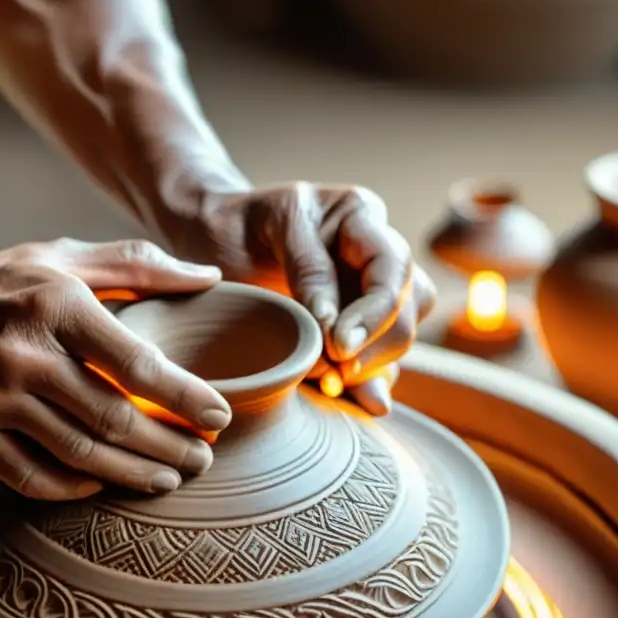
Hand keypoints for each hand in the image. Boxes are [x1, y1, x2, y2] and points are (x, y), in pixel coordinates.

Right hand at [0, 238, 231, 500]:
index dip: (185, 397)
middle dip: (169, 446)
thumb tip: (209, 278)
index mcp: (54, 304)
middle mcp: (23, 354)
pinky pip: (33, 476)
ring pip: (79, 454)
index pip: (135, 362)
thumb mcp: (59, 258)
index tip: (220, 417)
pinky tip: (104, 484)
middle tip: (204, 460)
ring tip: (169, 478)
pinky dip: (75, 486)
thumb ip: (136, 265)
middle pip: (114, 418)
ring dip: (133, 473)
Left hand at [186, 182, 435, 414]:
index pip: (393, 269)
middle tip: (333, 373)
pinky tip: (351, 401)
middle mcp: (376, 254)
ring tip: (332, 384)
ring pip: (401, 336)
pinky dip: (366, 384)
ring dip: (373, 368)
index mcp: (361, 217)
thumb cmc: (235, 225)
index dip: (375, 313)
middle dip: (375, 347)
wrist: (209, 241)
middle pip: (408, 308)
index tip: (339, 346)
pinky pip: (378, 360)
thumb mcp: (269, 227)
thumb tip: (335, 329)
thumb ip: (308, 270)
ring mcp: (370, 291)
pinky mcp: (355, 327)